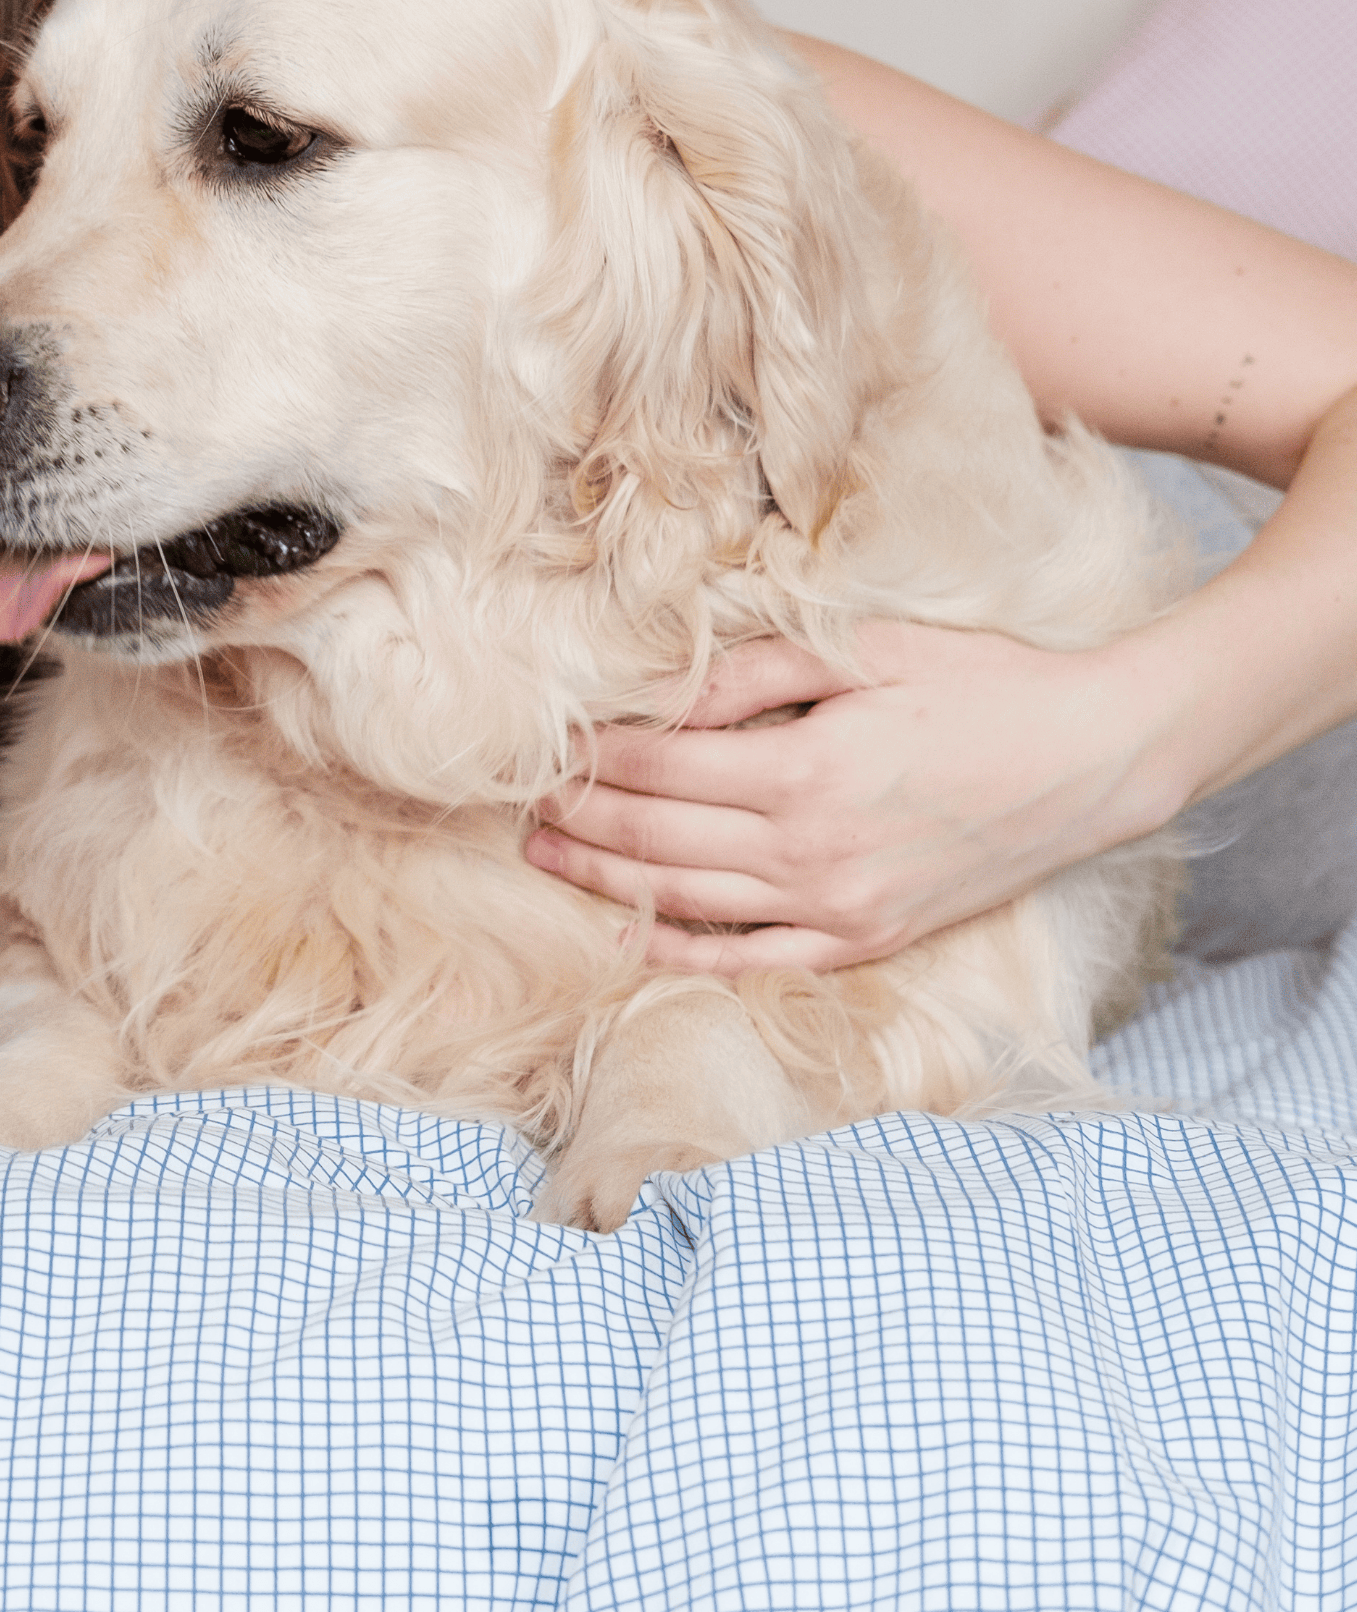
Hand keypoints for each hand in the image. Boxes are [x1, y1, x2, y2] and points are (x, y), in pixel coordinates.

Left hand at [522, 623, 1174, 972]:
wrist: (1093, 759)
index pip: (657, 769)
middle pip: (654, 840)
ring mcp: (838, 908)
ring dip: (604, 881)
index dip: (590, 758)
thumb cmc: (981, 686)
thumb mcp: (865, 652)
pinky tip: (627, 932)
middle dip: (577, 819)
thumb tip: (658, 694)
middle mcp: (810, 852)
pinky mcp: (866, 939)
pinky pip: (750, 959)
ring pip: (685, 901)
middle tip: (518, 802)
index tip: (543, 744)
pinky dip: (680, 949)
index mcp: (803, 771)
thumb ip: (752, 676)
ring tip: (544, 856)